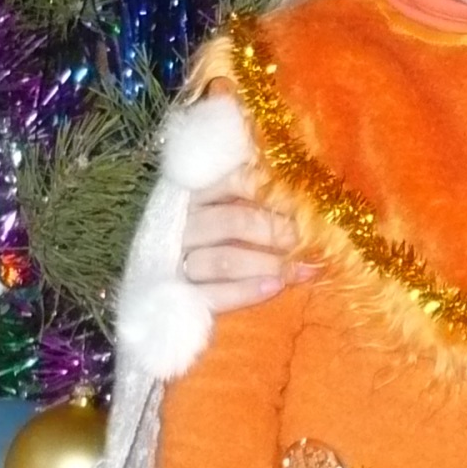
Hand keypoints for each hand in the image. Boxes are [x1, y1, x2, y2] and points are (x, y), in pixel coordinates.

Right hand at [179, 165, 310, 311]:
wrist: (152, 279)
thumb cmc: (209, 231)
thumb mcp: (224, 201)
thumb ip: (255, 187)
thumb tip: (301, 172)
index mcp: (197, 192)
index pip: (239, 182)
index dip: (277, 194)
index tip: (311, 204)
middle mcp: (184, 223)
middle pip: (234, 222)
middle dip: (278, 232)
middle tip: (314, 241)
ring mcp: (177, 260)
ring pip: (224, 260)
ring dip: (268, 264)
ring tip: (302, 269)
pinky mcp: (178, 294)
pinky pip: (212, 295)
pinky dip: (245, 292)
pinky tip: (275, 287)